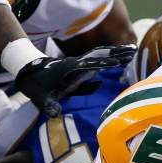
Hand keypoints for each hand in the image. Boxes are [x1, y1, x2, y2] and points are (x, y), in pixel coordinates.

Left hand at [15, 45, 135, 117]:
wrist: (28, 70)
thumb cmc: (34, 84)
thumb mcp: (39, 96)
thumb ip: (48, 104)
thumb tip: (56, 113)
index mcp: (69, 68)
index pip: (90, 64)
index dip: (104, 63)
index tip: (118, 61)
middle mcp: (77, 63)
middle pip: (100, 55)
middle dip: (116, 52)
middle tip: (133, 49)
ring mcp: (79, 64)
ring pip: (100, 55)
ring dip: (115, 53)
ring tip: (132, 51)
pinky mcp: (80, 66)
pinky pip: (97, 61)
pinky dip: (109, 58)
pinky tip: (120, 60)